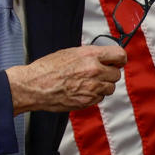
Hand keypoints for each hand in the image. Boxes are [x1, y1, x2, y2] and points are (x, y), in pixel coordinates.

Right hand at [6, 44, 126, 113]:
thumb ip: (90, 55)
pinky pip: (100, 98)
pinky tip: (82, 90)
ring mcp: (92, 88)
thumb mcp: (70, 53)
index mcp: (90, 55)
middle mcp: (95, 71)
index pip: (120, 55)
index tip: (117, 61)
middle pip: (117, 74)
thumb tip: (103, 57)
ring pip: (110, 88)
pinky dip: (95, 95)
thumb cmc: (47, 69)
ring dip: (103, 85)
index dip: (119, 58)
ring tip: (89, 82)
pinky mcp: (87, 101)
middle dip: (110, 73)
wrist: (34, 86)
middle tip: (99, 72)